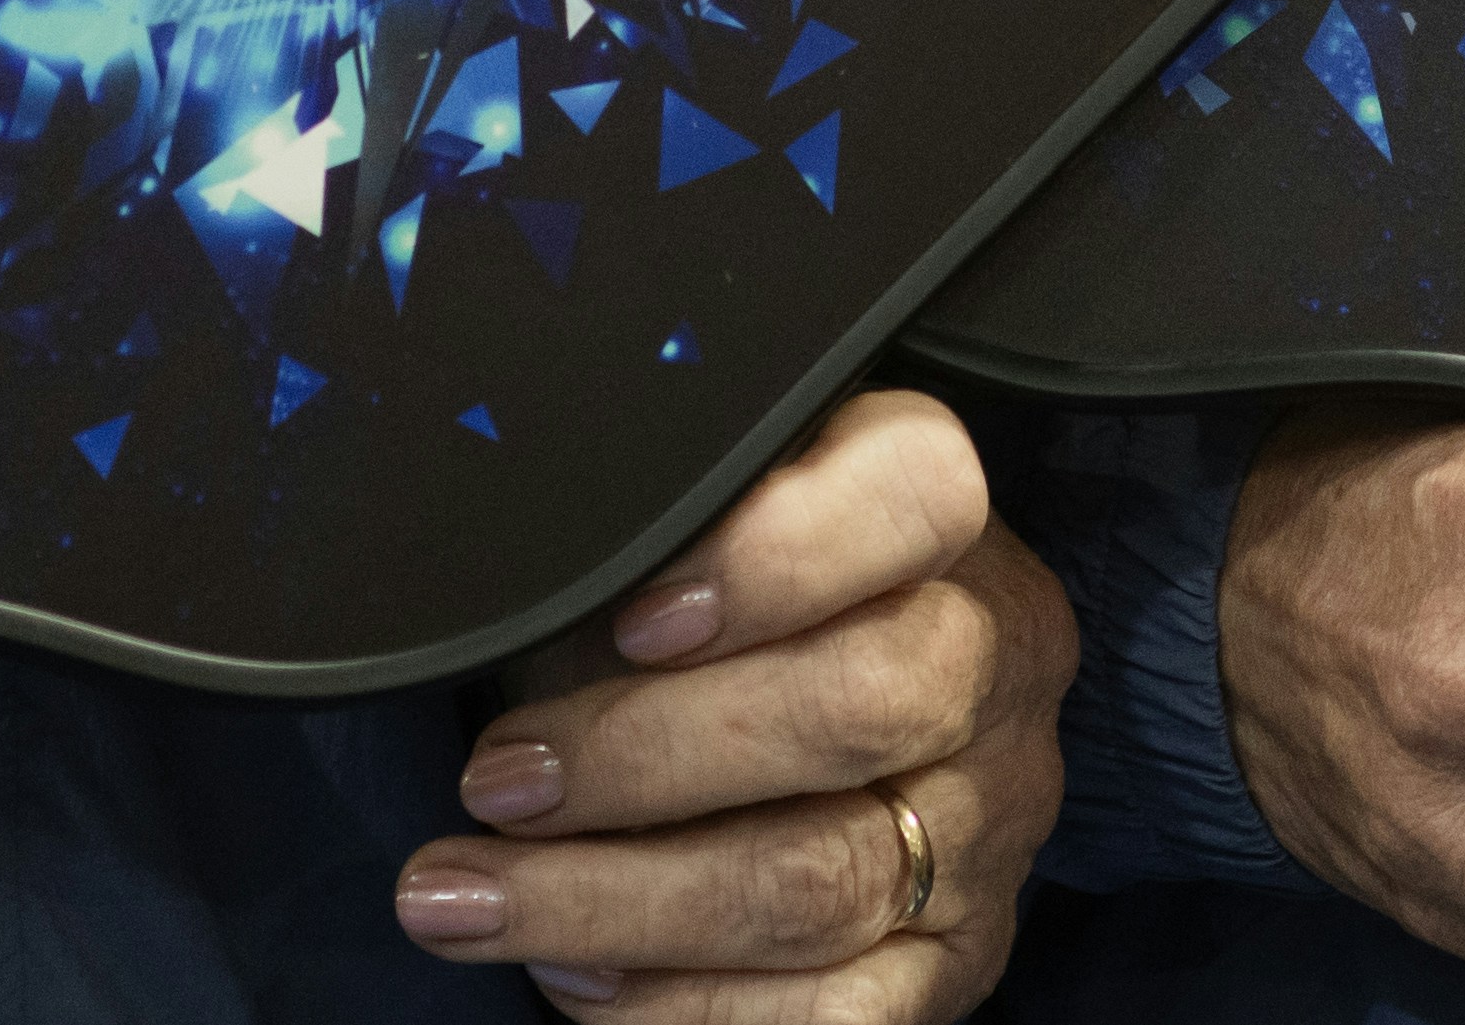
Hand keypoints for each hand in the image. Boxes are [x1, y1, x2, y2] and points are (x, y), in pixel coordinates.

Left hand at [390, 389, 1065, 1017]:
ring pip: (823, 882)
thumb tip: (506, 588)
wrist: (803, 721)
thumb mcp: (679, 536)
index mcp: (946, 527)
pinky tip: (571, 976)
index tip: (632, 616)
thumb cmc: (706, 611)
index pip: (917, 493)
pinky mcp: (955, 961)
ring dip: (617, 902)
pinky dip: (679, 1006)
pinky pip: (831, 1017)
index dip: (778, 557)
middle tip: (499, 779)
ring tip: (470, 898)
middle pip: (861, 705)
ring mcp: (986, 826)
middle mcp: (995, 667)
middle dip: (648, 757)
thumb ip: (635, 541)